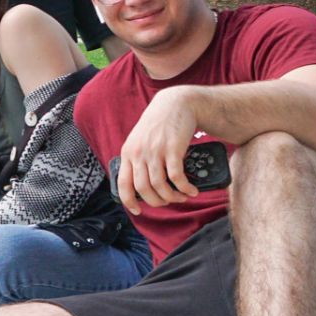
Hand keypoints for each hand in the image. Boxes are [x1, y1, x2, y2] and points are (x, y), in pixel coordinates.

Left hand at [115, 87, 202, 211]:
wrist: (175, 104)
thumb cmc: (159, 124)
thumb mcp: (141, 140)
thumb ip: (138, 158)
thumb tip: (142, 183)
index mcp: (128, 153)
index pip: (123, 184)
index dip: (129, 201)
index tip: (137, 211)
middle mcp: (139, 153)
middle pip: (143, 189)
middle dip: (157, 202)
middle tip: (168, 202)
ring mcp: (155, 151)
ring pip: (160, 186)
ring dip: (173, 197)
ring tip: (182, 197)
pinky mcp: (173, 149)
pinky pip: (176, 177)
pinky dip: (184, 188)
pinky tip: (191, 190)